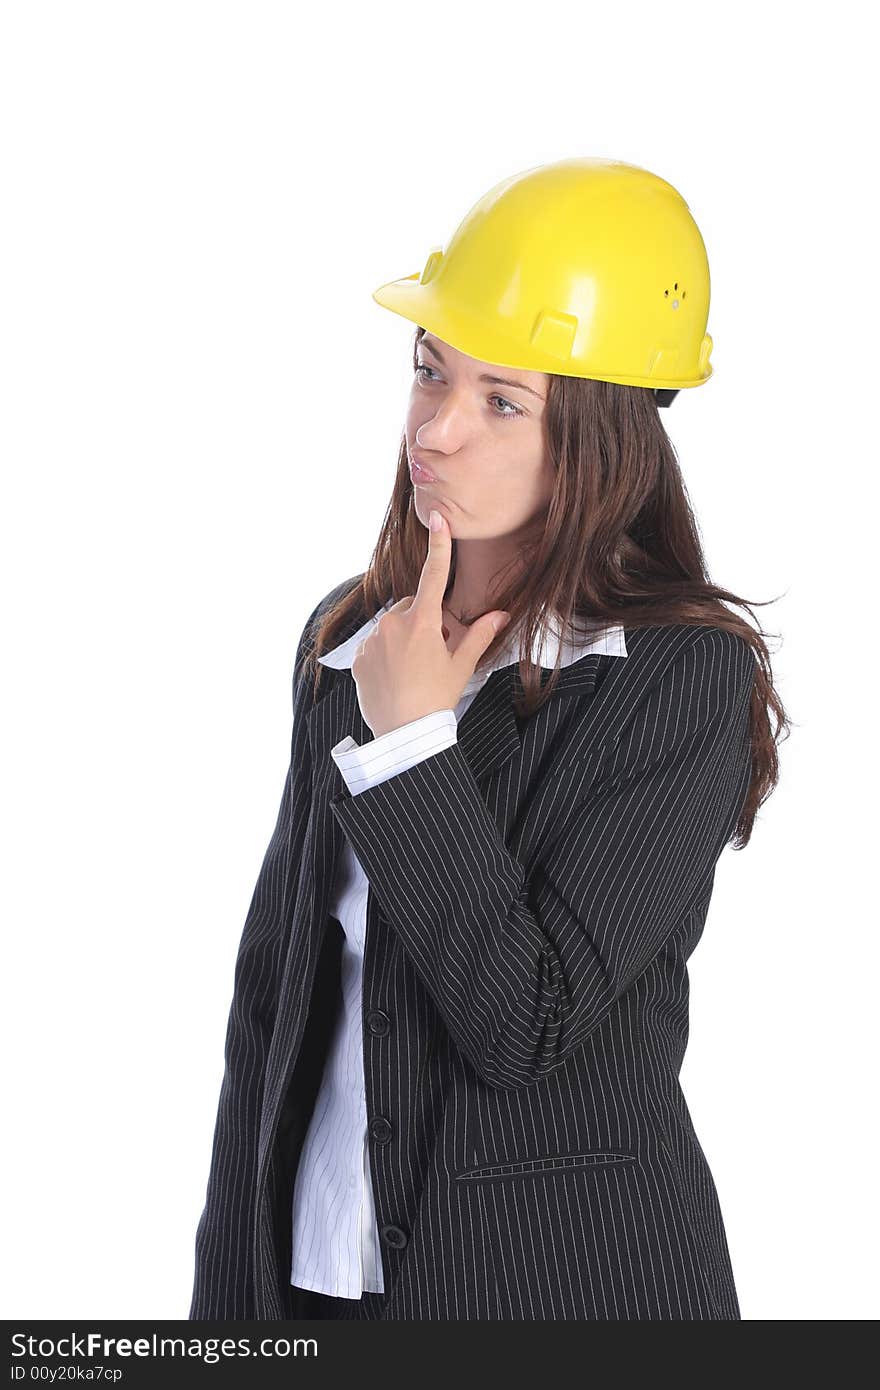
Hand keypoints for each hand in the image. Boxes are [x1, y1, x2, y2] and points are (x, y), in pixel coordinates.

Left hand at [351, 508, 510, 738]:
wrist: (404, 734)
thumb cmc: (437, 699)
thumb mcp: (462, 666)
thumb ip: (479, 634)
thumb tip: (501, 614)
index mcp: (422, 622)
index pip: (434, 576)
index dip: (438, 545)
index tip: (437, 517)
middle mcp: (393, 624)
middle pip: (414, 608)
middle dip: (426, 621)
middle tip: (438, 652)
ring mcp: (372, 641)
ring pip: (393, 628)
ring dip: (405, 639)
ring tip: (416, 671)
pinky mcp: (358, 659)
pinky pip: (375, 647)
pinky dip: (386, 656)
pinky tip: (397, 679)